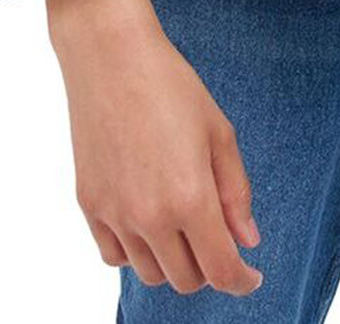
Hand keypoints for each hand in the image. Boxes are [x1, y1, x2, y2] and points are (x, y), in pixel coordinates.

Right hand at [45, 0, 262, 296]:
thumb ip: (235, 193)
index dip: (241, 281)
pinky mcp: (89, 205)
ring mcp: (114, 214)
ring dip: (173, 261)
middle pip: (185, 279)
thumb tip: (246, 241)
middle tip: (218, 239)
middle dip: (209, 268)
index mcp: (189, 198)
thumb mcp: (219, 133)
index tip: (251, 276)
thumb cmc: (171, 86)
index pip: (220, 270)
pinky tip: (148, 221)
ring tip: (183, 224)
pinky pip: (114, 255)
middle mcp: (149, 216)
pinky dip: (136, 251)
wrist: (111, 58)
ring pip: (149, 273)